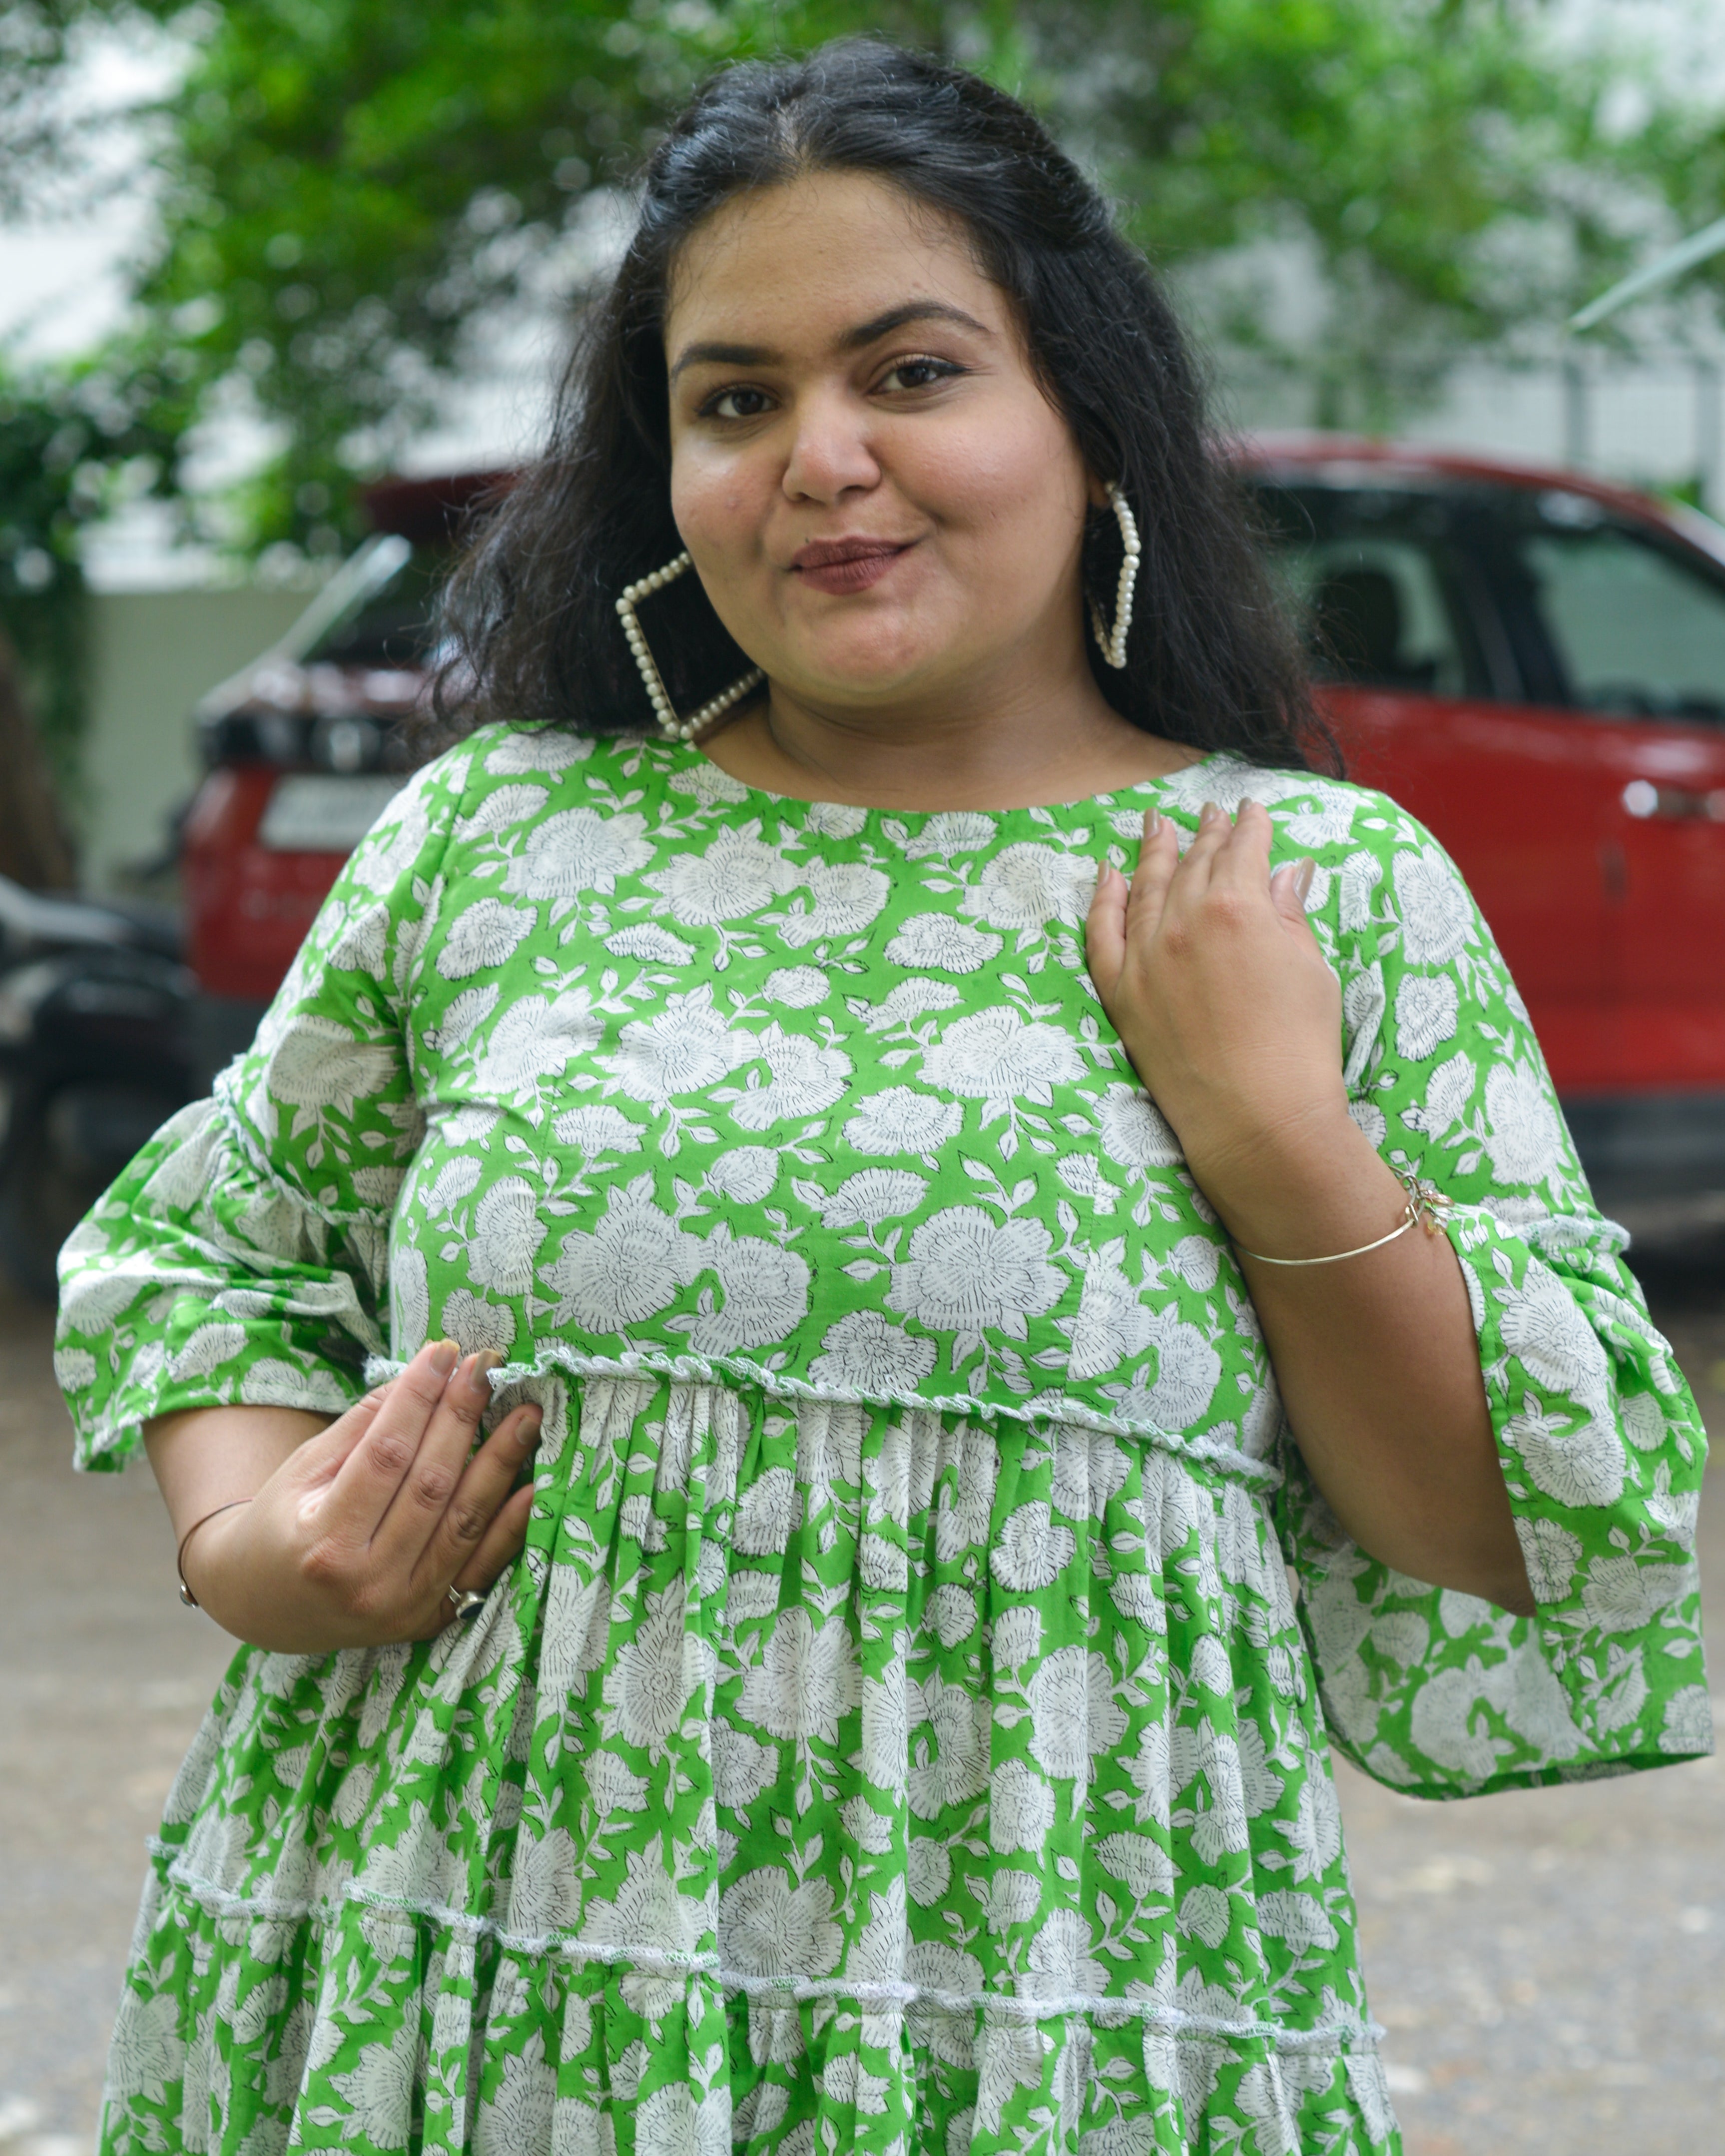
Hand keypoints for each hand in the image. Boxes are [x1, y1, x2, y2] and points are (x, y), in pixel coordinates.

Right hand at [181, 1340, 540, 1652]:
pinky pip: (481, 1567)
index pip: (384, 1456)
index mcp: (324, 1541)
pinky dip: (510, 1527)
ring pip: (463, 1523)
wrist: (270, 1607)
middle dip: (463, 1418)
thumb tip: (422, 1373)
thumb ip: (361, 1427)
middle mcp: (367, 1580)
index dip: (418, 1400)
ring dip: (500, 1463)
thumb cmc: (282, 1526)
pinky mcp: (431, 1618)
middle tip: (487, 1368)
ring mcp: (404, 1606)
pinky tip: (533, 1486)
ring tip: (527, 1416)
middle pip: (430, 1485)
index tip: (444, 1353)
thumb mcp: (304, 1472)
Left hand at [1085, 799, 1348, 1215]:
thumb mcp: (1311, 971)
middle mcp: (1184, 921)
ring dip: (1153, 852)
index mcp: (1239, 907)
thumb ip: (1290, 916)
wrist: (1259, 1122)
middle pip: (1194, 863)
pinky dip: (1102, 900)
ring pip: (1146, 887)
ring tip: (1156, 825)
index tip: (1250, 811)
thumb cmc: (1301, 1049)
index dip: (1250, 826)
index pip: (1243, 850)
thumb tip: (1288, 872)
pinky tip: (1107, 875)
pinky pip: (1101, 934)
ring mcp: (1146, 957)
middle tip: (1208, 812)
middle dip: (1204, 834)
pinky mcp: (1121, 994)